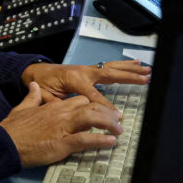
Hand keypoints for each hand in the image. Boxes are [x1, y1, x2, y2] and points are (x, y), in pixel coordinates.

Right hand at [0, 81, 122, 166]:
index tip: (100, 111)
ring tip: (119, 130)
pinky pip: (85, 139)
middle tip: (117, 121)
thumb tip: (33, 86)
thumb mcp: (22, 108)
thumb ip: (31, 97)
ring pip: (92, 119)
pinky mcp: (62, 143)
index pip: (79, 99)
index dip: (92, 105)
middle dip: (106, 113)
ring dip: (108, 123)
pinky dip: (100, 140)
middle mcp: (60, 114)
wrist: (5, 142)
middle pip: (90, 107)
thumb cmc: (13, 128)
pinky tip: (110, 141)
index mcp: (53, 106)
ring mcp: (62, 128)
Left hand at [21, 60, 150, 112]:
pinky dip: (122, 66)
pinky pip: (109, 67)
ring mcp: (87, 69)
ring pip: (112, 68)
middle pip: (110, 74)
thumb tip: (69, 113)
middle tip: (146, 78)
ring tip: (146, 70)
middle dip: (128, 77)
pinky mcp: (89, 70)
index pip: (93, 95)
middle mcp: (83, 71)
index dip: (105, 106)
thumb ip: (58, 105)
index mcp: (73, 78)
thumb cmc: (41, 84)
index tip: (117, 117)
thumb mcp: (46, 96)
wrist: (35, 70)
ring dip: (130, 69)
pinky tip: (134, 65)